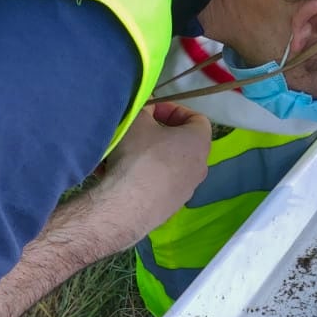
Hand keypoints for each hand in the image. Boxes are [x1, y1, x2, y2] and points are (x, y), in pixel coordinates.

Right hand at [91, 101, 212, 239]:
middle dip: (157, 135)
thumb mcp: (137, 121)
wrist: (128, 205)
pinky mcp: (170, 208)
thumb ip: (144, 110)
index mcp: (199, 142)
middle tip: (137, 132)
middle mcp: (199, 166)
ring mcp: (187, 190)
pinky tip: (117, 177)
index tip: (152, 111)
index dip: (174, 110)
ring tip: (119, 155)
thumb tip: (146, 109)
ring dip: (146, 157)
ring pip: (166, 166)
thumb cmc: (139, 155)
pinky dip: (142, 178)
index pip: (197, 118)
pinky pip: (158, 185)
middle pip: (181, 143)